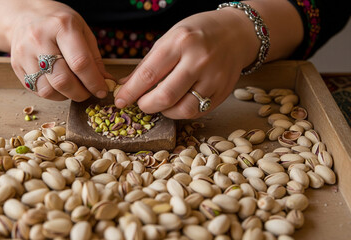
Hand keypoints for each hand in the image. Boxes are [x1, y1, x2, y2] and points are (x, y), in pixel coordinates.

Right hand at [9, 0, 109, 100]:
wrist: (26, 16)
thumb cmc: (59, 24)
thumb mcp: (82, 31)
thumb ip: (94, 58)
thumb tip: (106, 83)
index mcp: (62, 26)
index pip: (80, 63)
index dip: (94, 82)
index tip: (102, 91)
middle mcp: (40, 39)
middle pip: (62, 80)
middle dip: (80, 93)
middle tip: (88, 93)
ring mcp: (24, 53)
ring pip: (48, 90)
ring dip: (66, 96)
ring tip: (74, 89)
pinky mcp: (16, 65)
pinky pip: (37, 90)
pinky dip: (53, 94)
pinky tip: (59, 87)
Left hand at [114, 9, 260, 118]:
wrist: (236, 33)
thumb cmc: (198, 33)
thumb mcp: (169, 39)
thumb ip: (147, 64)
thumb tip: (125, 86)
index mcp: (181, 42)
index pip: (149, 74)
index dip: (131, 92)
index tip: (120, 100)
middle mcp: (199, 60)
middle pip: (166, 96)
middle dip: (147, 105)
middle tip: (141, 104)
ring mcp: (214, 78)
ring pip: (184, 110)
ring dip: (165, 112)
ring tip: (161, 103)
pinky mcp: (223, 92)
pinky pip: (199, 112)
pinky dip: (183, 112)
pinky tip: (178, 102)